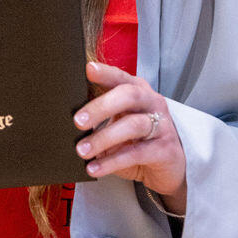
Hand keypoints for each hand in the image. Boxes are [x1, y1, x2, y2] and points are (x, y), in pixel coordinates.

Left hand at [73, 60, 186, 214]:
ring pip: (133, 125)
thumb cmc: (137, 141)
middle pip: (129, 95)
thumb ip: (100, 117)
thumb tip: (69, 118)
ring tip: (82, 150)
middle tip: (78, 121)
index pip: (121, 77)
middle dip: (101, 107)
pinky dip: (113, 161)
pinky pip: (137, 153)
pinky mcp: (165, 150)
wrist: (168, 168)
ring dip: (104, 138)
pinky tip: (95, 168)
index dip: (106, 73)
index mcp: (138, 91)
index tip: (88, 70)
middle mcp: (152, 103)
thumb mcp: (118, 124)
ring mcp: (162, 125)